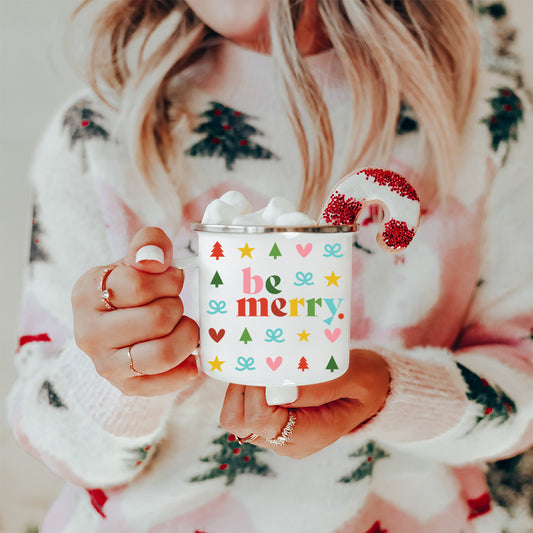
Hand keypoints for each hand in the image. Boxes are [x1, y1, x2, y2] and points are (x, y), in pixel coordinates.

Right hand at [72, 227, 198, 395]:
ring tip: (184, 326)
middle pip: (156, 319)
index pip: (138, 284)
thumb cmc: (132, 288)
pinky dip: (186, 369)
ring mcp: (105, 364)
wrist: (120, 323)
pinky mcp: (125, 386)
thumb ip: (148, 245)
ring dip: (186, 336)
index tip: (172, 280)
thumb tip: (153, 259)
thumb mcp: (137, 260)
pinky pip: (165, 382)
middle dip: (177, 306)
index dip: (168, 280)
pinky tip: (190, 356)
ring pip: (162, 353)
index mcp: (86, 293)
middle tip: (175, 304)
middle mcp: (88, 333)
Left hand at [219, 349, 389, 458]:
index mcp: (310, 435)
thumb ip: (319, 386)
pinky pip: (245, 411)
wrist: (372, 392)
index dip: (255, 391)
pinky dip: (246, 391)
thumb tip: (278, 391)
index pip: (261, 421)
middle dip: (240, 390)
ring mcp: (279, 436)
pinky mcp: (274, 424)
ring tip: (259, 365)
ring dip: (240, 389)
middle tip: (257, 362)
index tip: (265, 364)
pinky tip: (262, 371)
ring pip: (237, 418)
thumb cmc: (366, 381)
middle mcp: (288, 442)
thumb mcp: (353, 377)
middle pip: (240, 424)